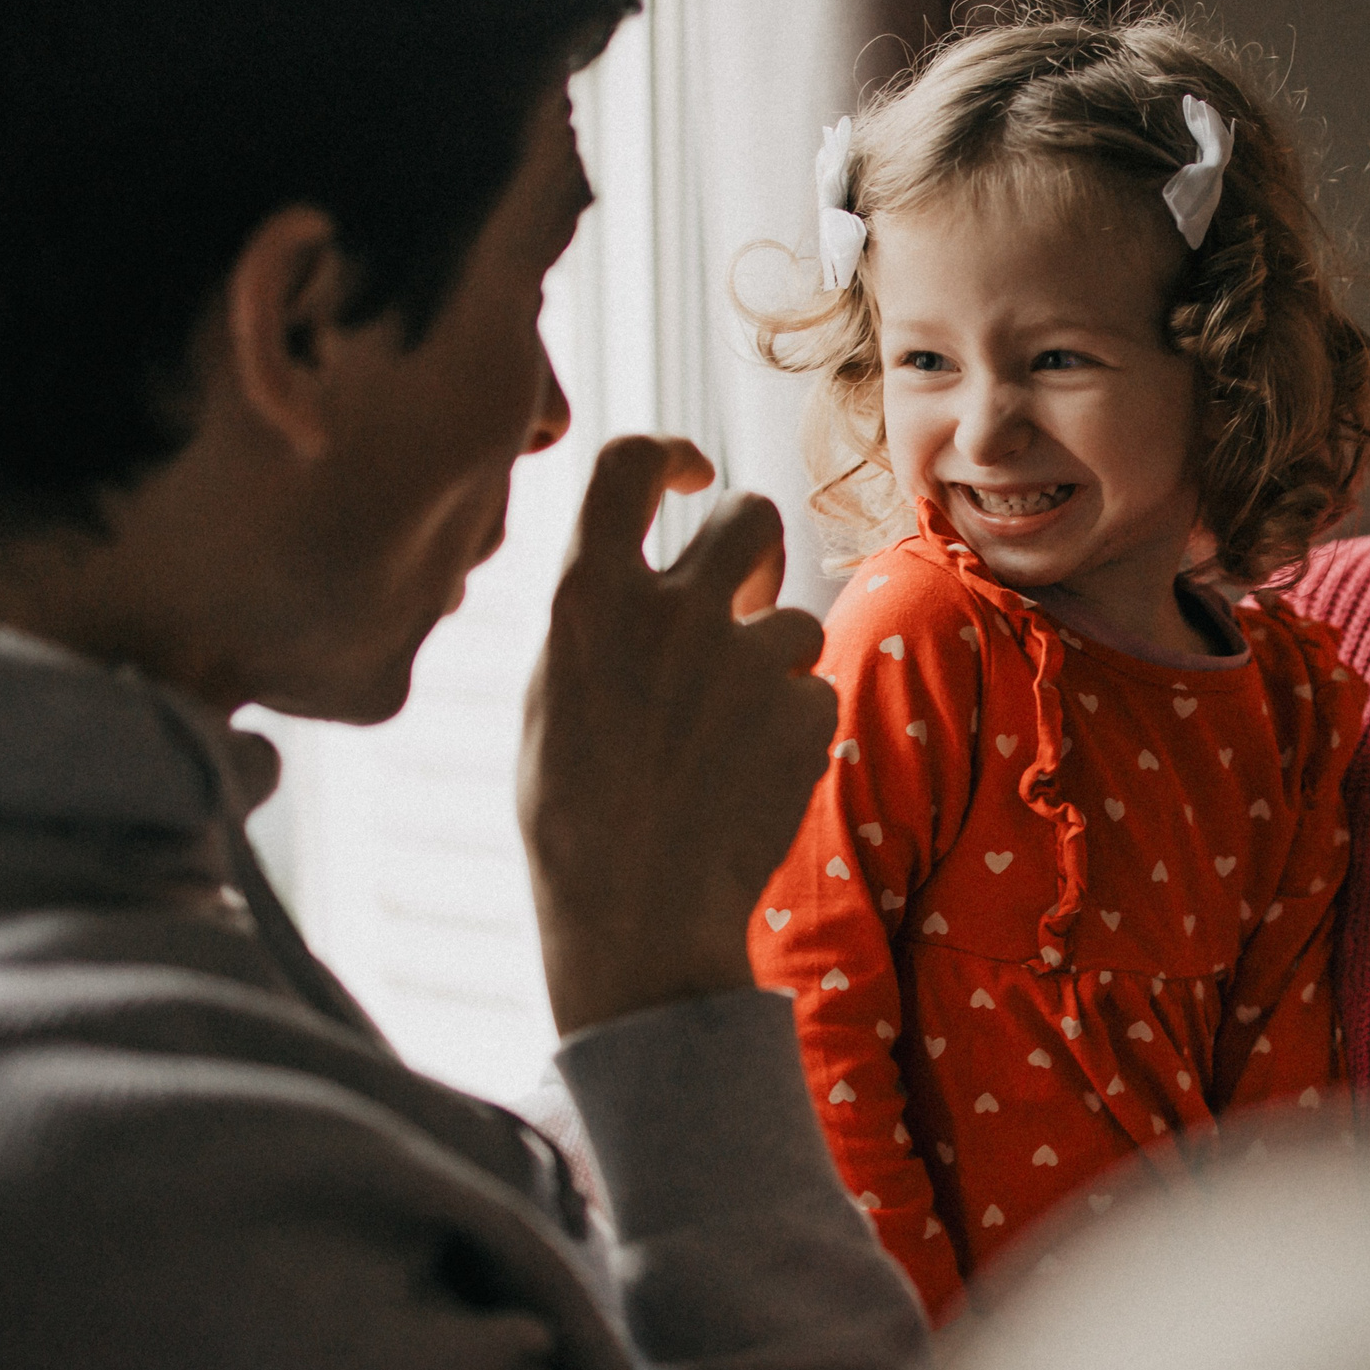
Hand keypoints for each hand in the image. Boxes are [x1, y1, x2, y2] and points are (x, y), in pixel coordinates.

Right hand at [520, 436, 834, 1034]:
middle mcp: (672, 610)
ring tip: (728, 736)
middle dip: (755, 546)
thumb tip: (639, 569)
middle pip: (751, 516)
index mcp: (590, 596)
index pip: (628, 463)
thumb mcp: (554, 695)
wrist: (636, 915)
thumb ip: (602, 618)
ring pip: (795, 620)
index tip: (692, 475)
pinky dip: (796, 727)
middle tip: (745, 590)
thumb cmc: (575, 818)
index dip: (670, 455)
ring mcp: (746, 660)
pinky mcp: (805, 713)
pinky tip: (754, 778)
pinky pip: (816, 694)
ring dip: (775, 661)